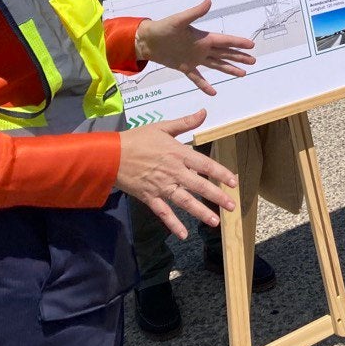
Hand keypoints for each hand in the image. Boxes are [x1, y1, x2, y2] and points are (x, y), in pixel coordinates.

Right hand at [115, 109, 236, 239]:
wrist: (110, 155)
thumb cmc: (137, 139)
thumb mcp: (162, 127)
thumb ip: (185, 123)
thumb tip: (204, 111)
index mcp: (178, 154)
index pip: (205, 165)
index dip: (221, 173)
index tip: (234, 182)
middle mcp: (173, 172)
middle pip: (199, 186)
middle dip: (217, 196)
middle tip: (232, 206)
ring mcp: (161, 187)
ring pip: (185, 202)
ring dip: (201, 212)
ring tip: (215, 222)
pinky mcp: (149, 197)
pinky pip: (163, 213)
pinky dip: (173, 224)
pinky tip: (183, 234)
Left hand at [135, 0, 255, 95]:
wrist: (146, 40)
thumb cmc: (162, 28)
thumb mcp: (179, 20)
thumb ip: (195, 12)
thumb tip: (209, 1)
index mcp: (204, 38)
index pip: (225, 41)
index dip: (238, 43)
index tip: (251, 45)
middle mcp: (202, 48)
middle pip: (225, 54)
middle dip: (239, 57)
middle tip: (253, 61)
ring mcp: (195, 59)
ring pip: (217, 65)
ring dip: (229, 69)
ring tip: (243, 74)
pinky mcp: (185, 67)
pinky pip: (197, 78)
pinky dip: (205, 85)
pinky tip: (213, 92)